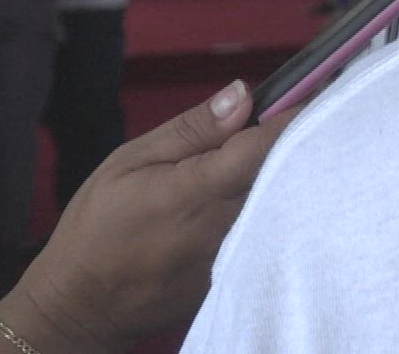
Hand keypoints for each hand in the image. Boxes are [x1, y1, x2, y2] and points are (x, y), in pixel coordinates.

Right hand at [0, 81, 301, 350]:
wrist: (83, 306)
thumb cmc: (98, 226)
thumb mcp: (130, 162)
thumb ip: (191, 131)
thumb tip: (243, 94)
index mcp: (195, 191)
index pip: (263, 149)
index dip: (294, 118)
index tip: (315, 92)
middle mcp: (224, 227)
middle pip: (283, 176)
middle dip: (298, 142)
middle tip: (304, 113)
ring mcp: (234, 258)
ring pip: (280, 205)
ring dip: (288, 175)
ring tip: (283, 151)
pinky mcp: (237, 277)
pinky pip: (268, 233)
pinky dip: (273, 208)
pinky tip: (263, 195)